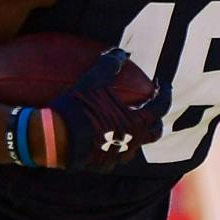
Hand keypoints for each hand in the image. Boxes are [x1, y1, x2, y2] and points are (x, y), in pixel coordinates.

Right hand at [48, 48, 168, 171]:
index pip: (161, 106)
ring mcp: (118, 157)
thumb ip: (109, 65)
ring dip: (136, 133)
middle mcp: (132, 142)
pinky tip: (107, 136)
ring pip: (136, 145)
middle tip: (149, 106)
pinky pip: (115, 155)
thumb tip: (121, 53)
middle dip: (155, 118)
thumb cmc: (78, 109)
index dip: (164, 92)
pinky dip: (116, 144)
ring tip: (128, 121)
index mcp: (136, 122)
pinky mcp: (102, 166)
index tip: (160, 84)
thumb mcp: (93, 82)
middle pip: (154, 132)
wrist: (54, 138)